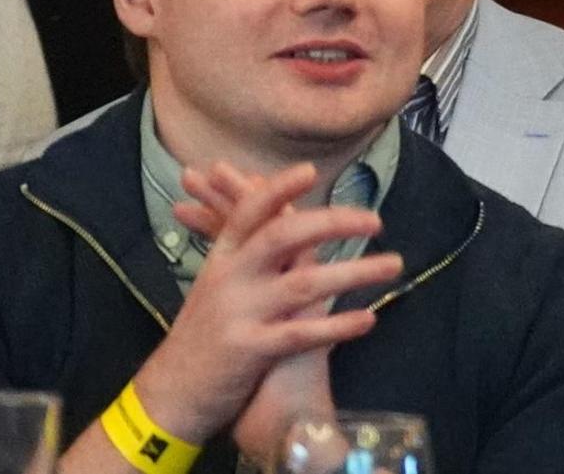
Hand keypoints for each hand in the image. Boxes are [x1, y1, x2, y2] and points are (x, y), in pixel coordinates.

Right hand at [123, 162, 392, 446]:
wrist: (169, 392)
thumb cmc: (203, 333)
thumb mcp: (215, 283)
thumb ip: (246, 250)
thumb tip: (279, 212)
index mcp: (222, 259)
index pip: (249, 213)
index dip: (278, 189)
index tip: (310, 171)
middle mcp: (230, 279)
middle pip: (283, 237)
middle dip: (332, 222)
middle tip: (375, 220)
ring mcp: (240, 313)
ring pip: (304, 284)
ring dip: (354, 272)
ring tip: (393, 265)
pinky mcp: (250, 350)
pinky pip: (301, 334)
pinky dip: (337, 325)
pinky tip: (368, 319)